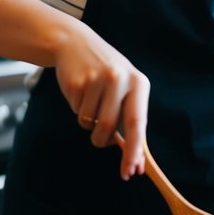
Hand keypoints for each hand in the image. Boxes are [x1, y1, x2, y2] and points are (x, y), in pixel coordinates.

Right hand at [54, 21, 148, 178]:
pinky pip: (76, 112)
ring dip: (88, 124)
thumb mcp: (125, 88)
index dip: (134, 151)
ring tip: (90, 103)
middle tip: (100, 140)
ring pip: (90, 123)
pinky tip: (80, 92)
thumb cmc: (106, 73)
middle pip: (109, 127)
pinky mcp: (76, 82)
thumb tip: (136, 163)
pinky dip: (77, 110)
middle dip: (102, 141)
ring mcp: (96, 80)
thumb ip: (131, 121)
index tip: (131, 171)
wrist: (75, 43)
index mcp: (138, 82)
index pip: (138, 124)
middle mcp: (119, 79)